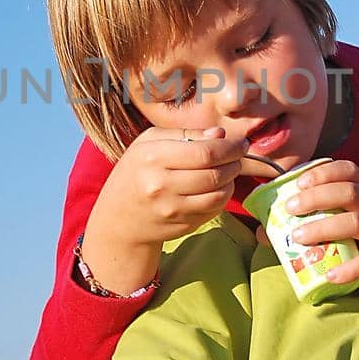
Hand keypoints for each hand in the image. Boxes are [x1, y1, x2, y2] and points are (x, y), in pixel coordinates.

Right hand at [90, 125, 246, 249]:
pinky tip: (217, 187)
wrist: (118, 218)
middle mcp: (161, 185)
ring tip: (228, 170)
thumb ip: (185, 133)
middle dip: (235, 162)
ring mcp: (172, 210)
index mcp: (152, 157)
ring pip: (219, 195)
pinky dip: (222, 197)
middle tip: (238, 155)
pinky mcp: (182, 226)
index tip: (240, 142)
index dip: (230, 147)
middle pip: (215, 174)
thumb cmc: (136, 172)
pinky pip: (214, 210)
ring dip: (232, 181)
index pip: (204, 152)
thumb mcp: (149, 142)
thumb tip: (219, 134)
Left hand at [281, 159, 358, 338]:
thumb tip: (261, 230)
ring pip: (356, 222)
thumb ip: (307, 224)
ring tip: (297, 237)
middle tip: (290, 209)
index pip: (348, 170)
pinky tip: (330, 276)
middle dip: (316, 196)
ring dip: (324, 228)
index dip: (323, 172)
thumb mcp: (338, 230)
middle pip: (349, 192)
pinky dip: (350, 268)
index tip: (297, 181)